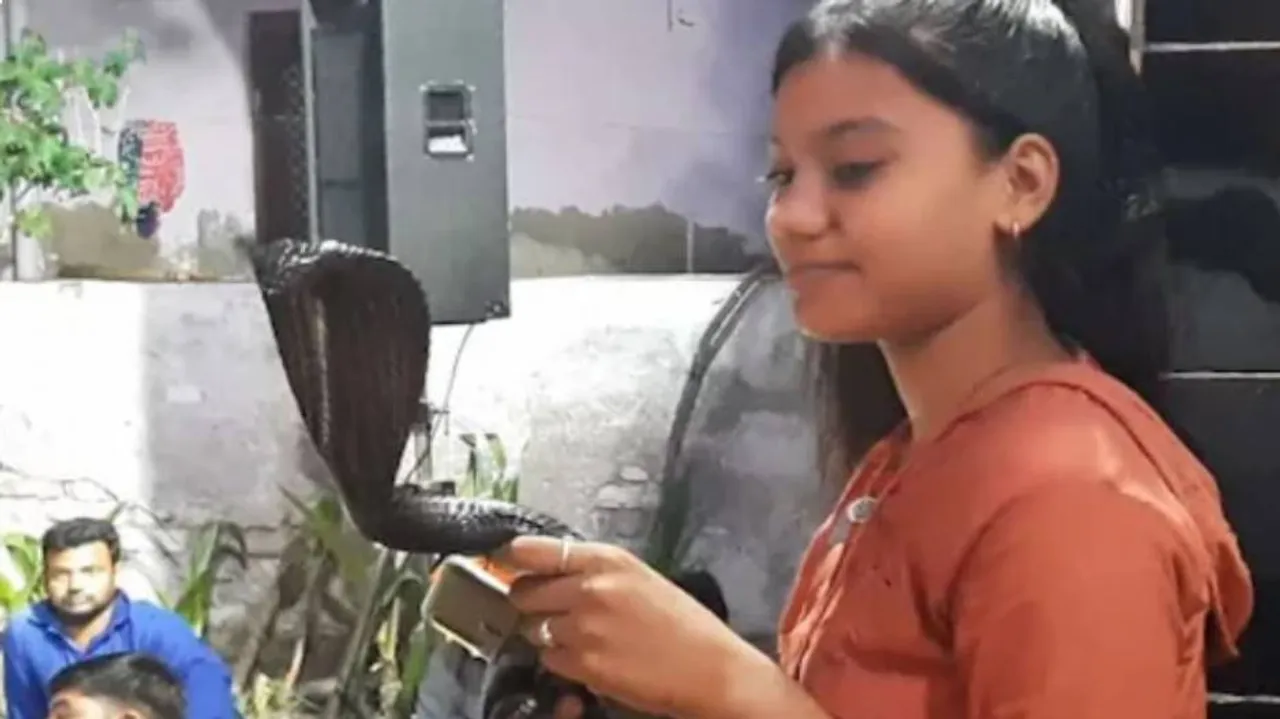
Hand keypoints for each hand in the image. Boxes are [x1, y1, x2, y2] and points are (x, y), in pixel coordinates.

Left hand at [491, 536, 757, 718]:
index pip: (531, 550)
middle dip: (529, 603)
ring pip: (533, 629)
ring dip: (547, 636)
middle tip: (548, 612)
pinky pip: (549, 660)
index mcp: (606, 559)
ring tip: (583, 639)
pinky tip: (591, 659)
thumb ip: (594, 571)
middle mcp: (589, 587)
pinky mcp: (584, 664)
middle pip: (523, 591)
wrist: (710, 668)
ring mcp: (583, 627)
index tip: (503, 563)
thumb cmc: (682, 623)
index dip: (511, 559)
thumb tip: (548, 572)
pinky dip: (561, 662)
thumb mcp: (639, 577)